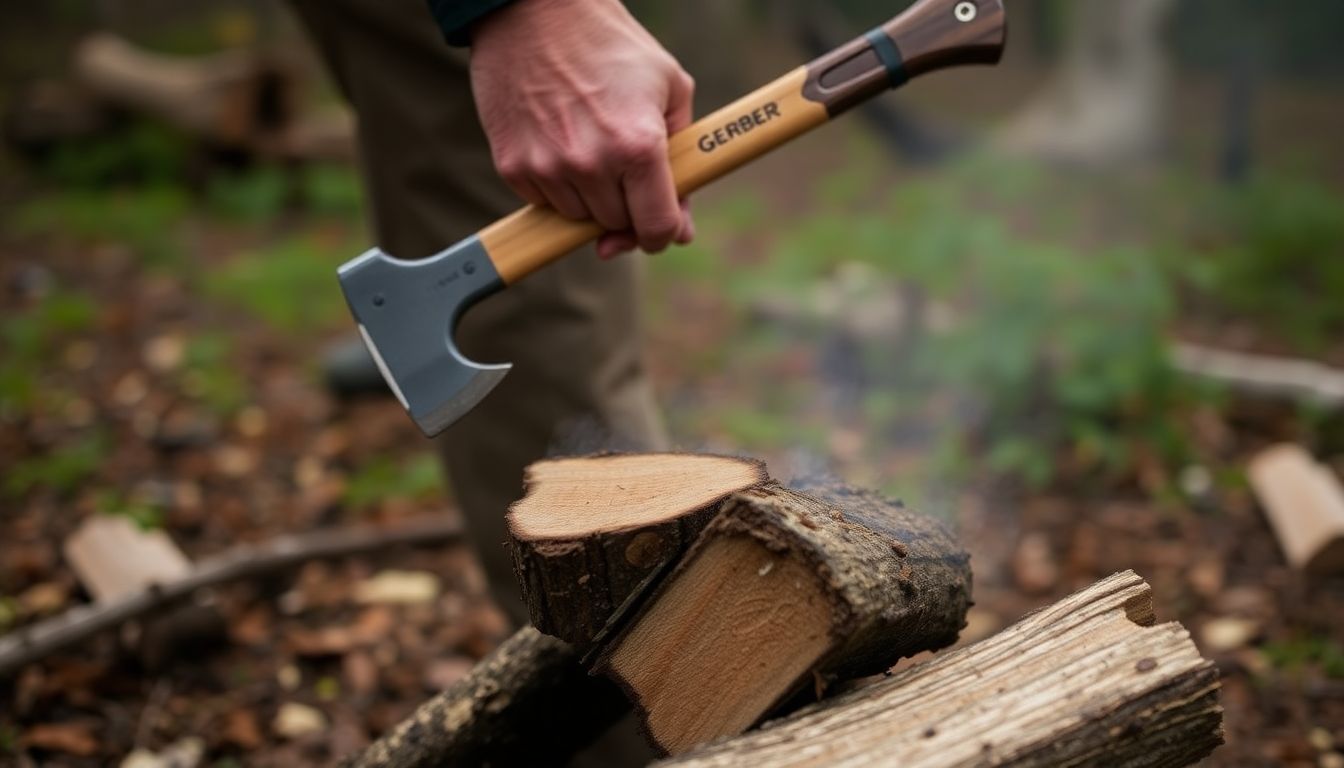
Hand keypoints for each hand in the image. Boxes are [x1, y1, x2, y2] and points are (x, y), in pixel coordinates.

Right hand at [470, 0, 695, 258]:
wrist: (535, 12)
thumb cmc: (612, 47)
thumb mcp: (670, 88)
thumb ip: (682, 161)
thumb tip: (679, 230)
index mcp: (638, 146)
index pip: (655, 228)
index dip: (661, 233)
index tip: (658, 226)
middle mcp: (591, 164)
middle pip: (616, 226)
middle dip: (625, 205)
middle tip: (622, 167)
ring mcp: (547, 168)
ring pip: (578, 218)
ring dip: (589, 196)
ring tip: (588, 143)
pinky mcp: (513, 166)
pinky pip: (543, 202)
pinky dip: (555, 185)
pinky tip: (559, 141)